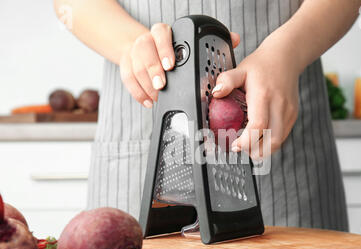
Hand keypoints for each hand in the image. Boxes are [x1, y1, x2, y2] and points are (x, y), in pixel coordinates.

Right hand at [120, 23, 240, 107]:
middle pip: (145, 51)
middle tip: (163, 86)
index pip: (161, 34)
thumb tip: (234, 39)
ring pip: (135, 67)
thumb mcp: (190, 43)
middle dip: (153, 70)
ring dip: (147, 85)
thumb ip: (212, 41)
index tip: (171, 65)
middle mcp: (146, 40)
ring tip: (158, 97)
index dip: (165, 49)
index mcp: (163, 33)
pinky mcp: (125, 65)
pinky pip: (127, 79)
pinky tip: (149, 102)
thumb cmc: (172, 50)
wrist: (143, 48)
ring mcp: (134, 52)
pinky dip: (138, 93)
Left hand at [212, 37, 299, 159]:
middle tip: (239, 146)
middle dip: (253, 151)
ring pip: (277, 143)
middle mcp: (279, 106)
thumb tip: (216, 94)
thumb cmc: (262, 65)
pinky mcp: (292, 116)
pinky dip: (268, 142)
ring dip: (262, 149)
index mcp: (263, 95)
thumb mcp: (240, 69)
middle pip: (271, 141)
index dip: (246, 141)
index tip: (235, 144)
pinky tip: (258, 136)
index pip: (258, 126)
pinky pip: (281, 137)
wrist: (286, 57)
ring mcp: (288, 112)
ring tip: (248, 144)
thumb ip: (226, 81)